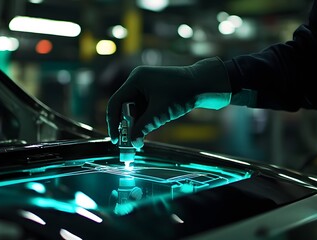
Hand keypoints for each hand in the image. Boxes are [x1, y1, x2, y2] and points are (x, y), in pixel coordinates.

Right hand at [106, 57, 230, 147]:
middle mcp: (137, 80)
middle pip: (123, 106)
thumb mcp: (160, 113)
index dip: (113, 122)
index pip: (115, 102)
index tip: (116, 139)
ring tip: (138, 139)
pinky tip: (147, 130)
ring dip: (135, 123)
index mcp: (135, 80)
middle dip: (125, 125)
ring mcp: (145, 85)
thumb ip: (143, 128)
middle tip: (128, 142)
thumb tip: (132, 143)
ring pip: (133, 108)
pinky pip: (143, 106)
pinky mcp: (153, 90)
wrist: (202, 85)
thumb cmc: (182, 94)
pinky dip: (143, 118)